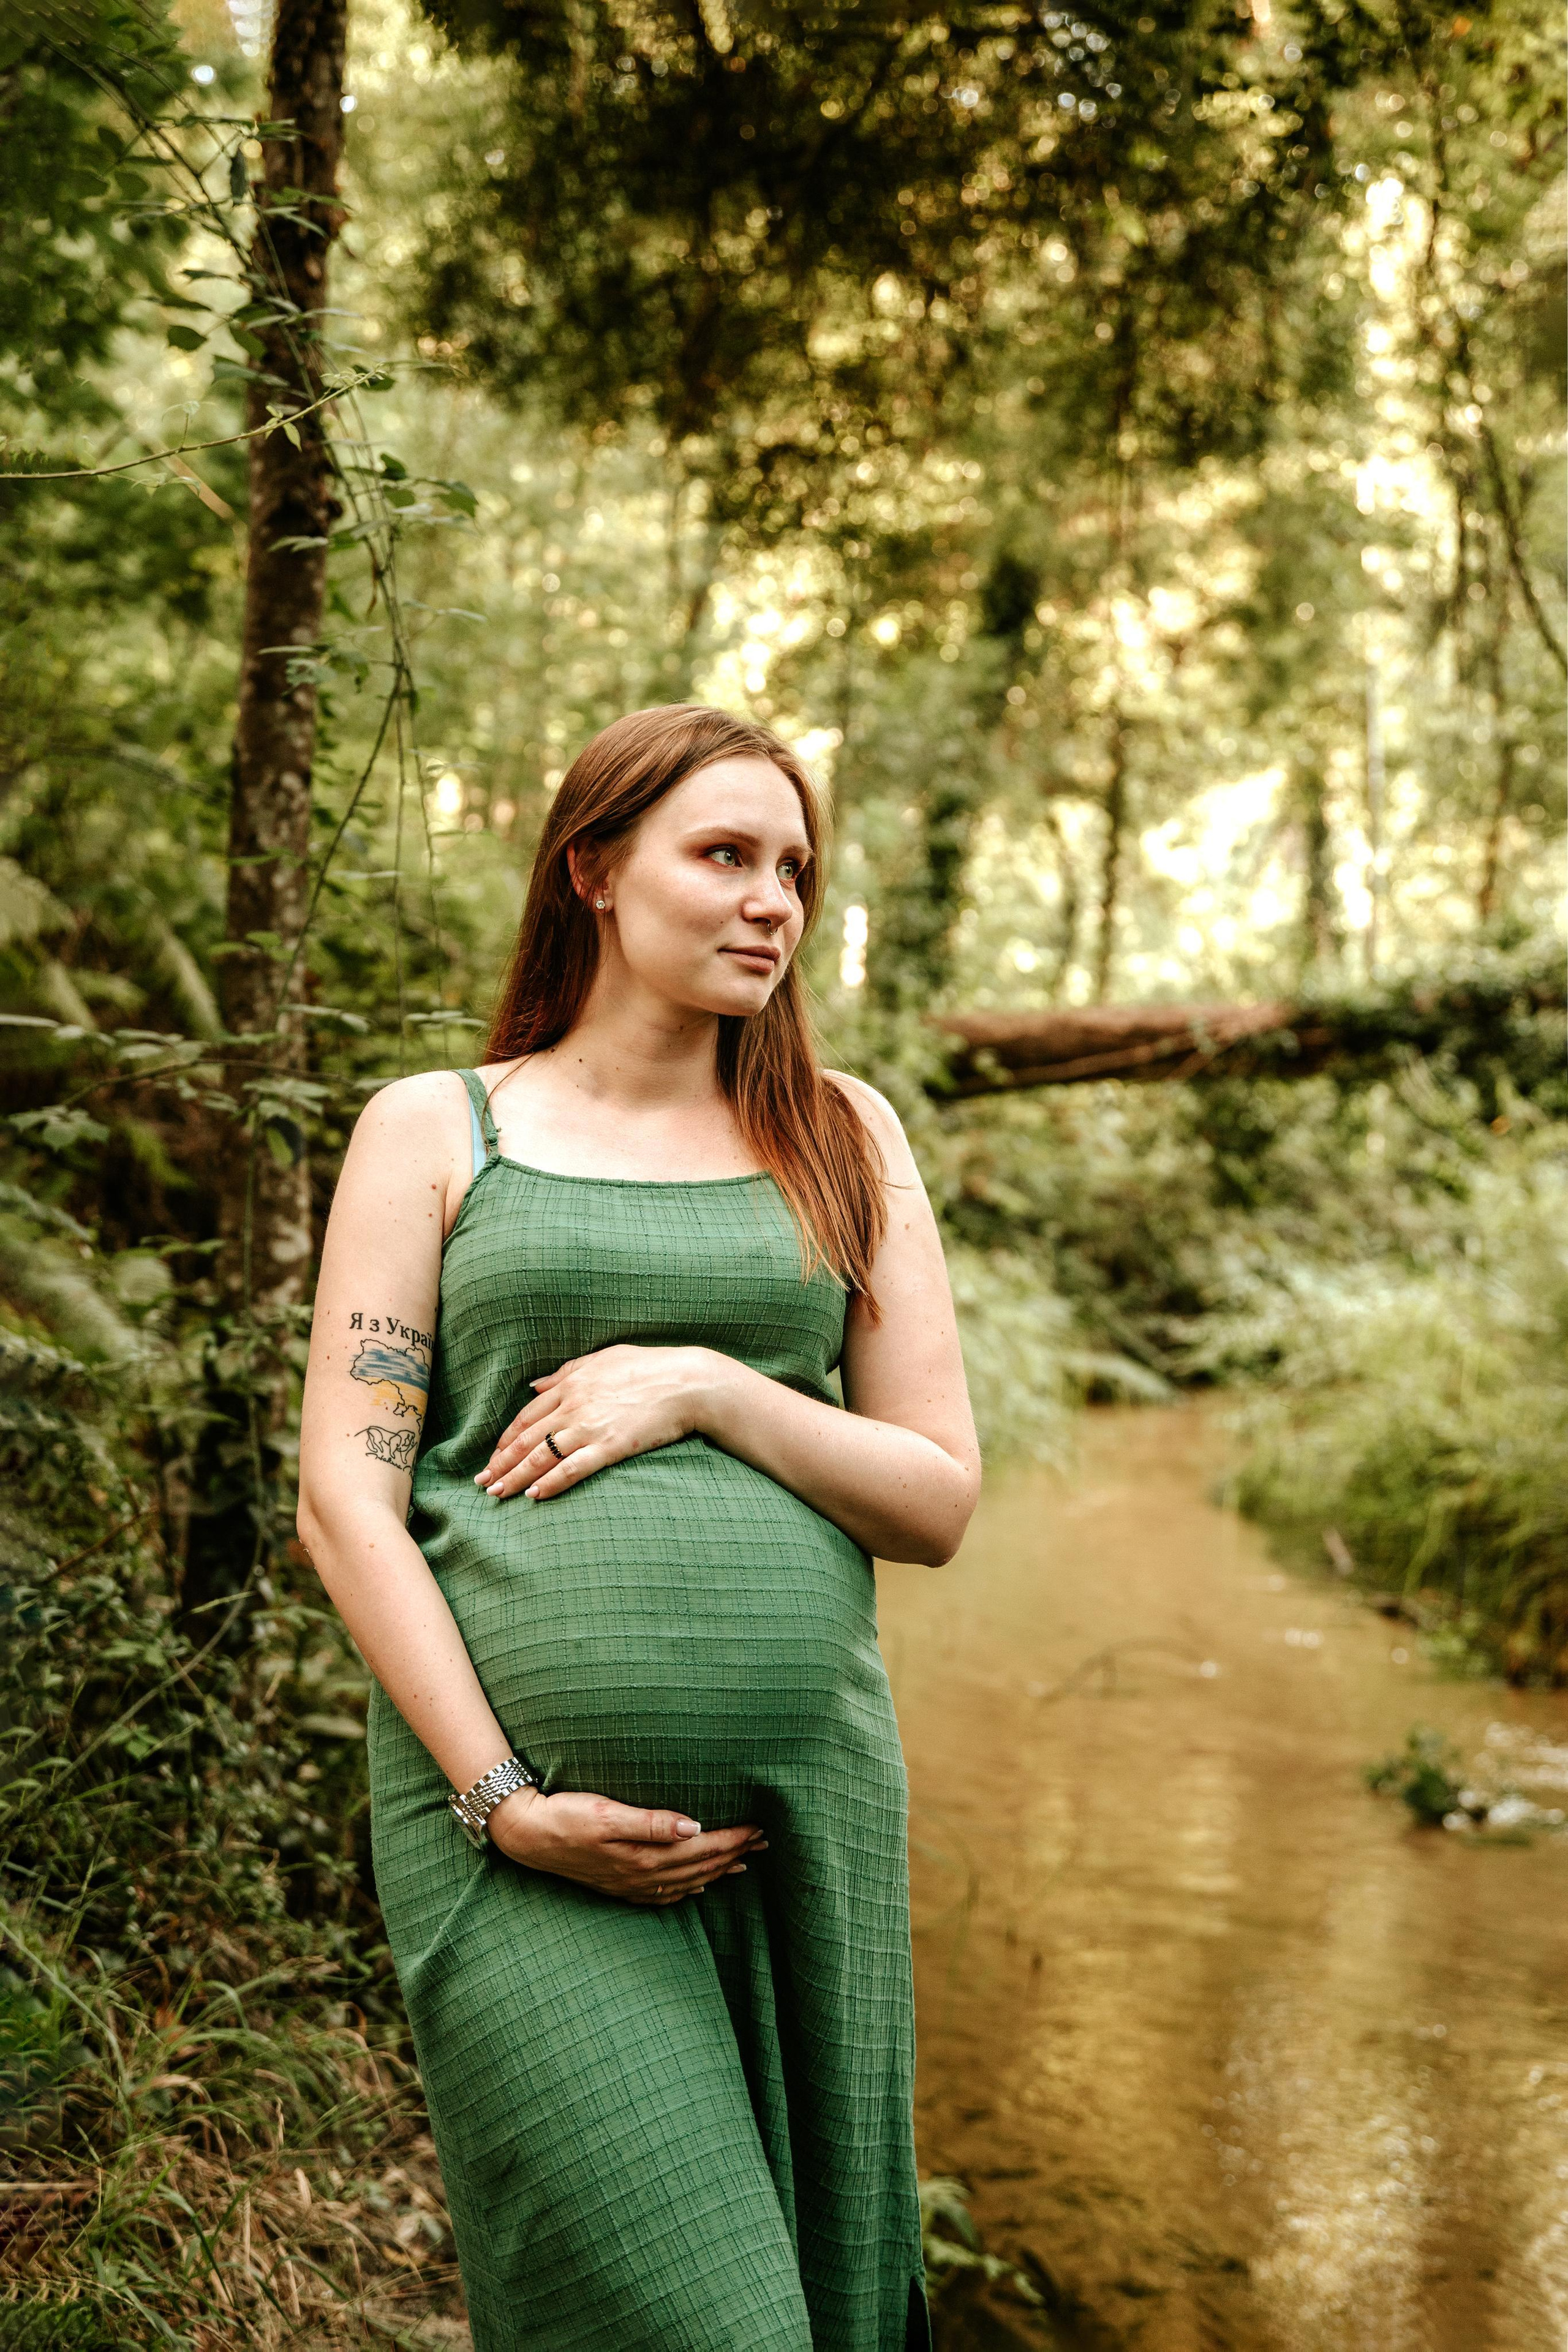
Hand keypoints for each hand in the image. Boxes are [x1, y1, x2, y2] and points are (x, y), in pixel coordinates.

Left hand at [474, 1343, 721, 1500]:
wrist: (687, 1383)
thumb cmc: (649, 1367)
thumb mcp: (603, 1358)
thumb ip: (566, 1371)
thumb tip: (534, 1385)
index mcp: (571, 1383)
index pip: (526, 1416)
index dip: (505, 1439)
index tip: (493, 1456)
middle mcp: (573, 1405)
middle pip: (526, 1440)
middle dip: (500, 1463)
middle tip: (481, 1482)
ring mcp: (590, 1427)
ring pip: (541, 1457)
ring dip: (515, 1478)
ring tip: (497, 1494)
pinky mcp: (610, 1447)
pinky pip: (572, 1469)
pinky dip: (550, 1483)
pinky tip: (534, 1495)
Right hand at [487, 1786, 765, 1904]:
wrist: (527, 1835)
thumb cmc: (565, 1816)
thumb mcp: (607, 1813)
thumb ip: (651, 1822)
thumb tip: (695, 1825)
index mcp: (643, 1855)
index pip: (701, 1847)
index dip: (733, 1839)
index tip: (759, 1827)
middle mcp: (641, 1875)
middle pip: (700, 1866)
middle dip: (735, 1853)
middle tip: (765, 1839)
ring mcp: (630, 1884)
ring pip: (687, 1880)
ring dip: (718, 1870)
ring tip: (745, 1861)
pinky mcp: (619, 1884)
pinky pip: (664, 1892)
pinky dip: (688, 1887)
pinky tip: (700, 1883)